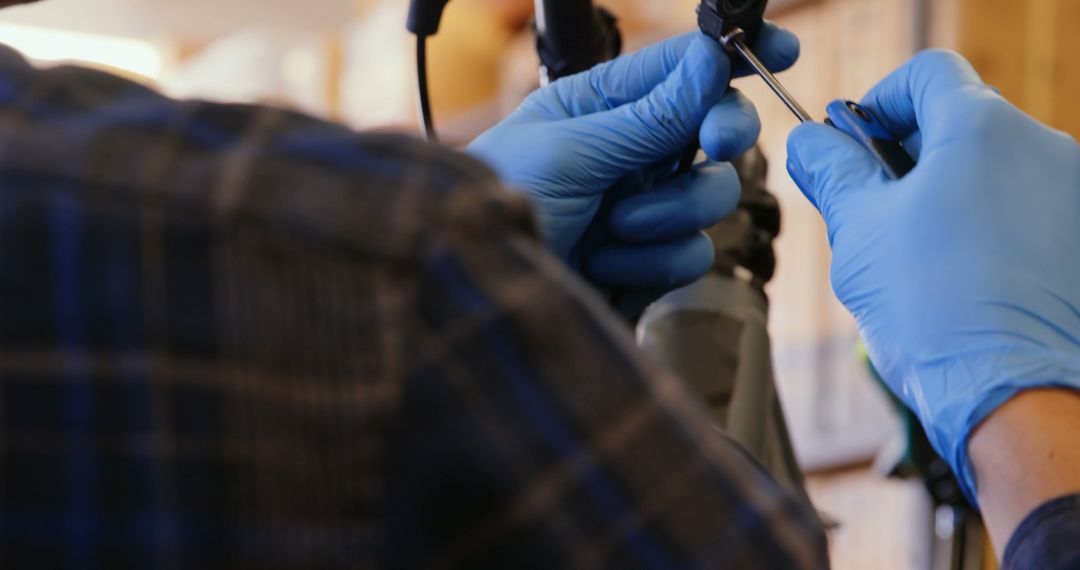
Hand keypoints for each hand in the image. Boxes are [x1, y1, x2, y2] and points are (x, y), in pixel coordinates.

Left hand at [469, 27, 798, 305]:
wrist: (484, 293)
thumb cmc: (500, 206)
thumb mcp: (572, 150)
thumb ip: (650, 114)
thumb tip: (711, 60)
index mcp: (600, 106)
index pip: (681, 68)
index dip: (732, 59)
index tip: (781, 53)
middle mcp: (628, 153)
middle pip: (715, 130)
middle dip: (719, 138)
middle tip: (715, 145)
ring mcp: (642, 208)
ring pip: (712, 198)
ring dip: (666, 217)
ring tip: (611, 230)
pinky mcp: (648, 263)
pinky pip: (694, 256)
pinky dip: (651, 264)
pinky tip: (604, 268)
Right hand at [786, 50, 1079, 501]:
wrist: (1014, 394)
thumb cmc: (934, 308)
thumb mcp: (858, 229)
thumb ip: (831, 170)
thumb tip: (809, 141)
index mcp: (983, 129)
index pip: (926, 75)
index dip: (877, 100)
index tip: (852, 143)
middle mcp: (1043, 147)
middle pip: (959, 123)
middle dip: (905, 156)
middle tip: (867, 208)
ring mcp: (1073, 193)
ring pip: (992, 169)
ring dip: (943, 194)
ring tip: (909, 255)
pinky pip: (1024, 208)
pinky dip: (984, 224)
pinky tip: (955, 277)